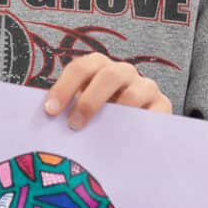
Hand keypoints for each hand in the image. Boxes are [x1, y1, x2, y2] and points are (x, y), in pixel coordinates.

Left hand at [44, 53, 169, 130]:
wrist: (135, 125)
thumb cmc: (100, 115)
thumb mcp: (82, 108)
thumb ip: (67, 109)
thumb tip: (44, 122)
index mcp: (98, 67)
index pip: (80, 68)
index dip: (64, 87)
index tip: (50, 111)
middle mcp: (122, 72)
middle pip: (108, 75)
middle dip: (89, 100)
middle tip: (74, 124)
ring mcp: (145, 87)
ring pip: (133, 93)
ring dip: (116, 113)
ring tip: (101, 135)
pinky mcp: (162, 105)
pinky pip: (154, 114)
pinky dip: (141, 125)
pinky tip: (127, 140)